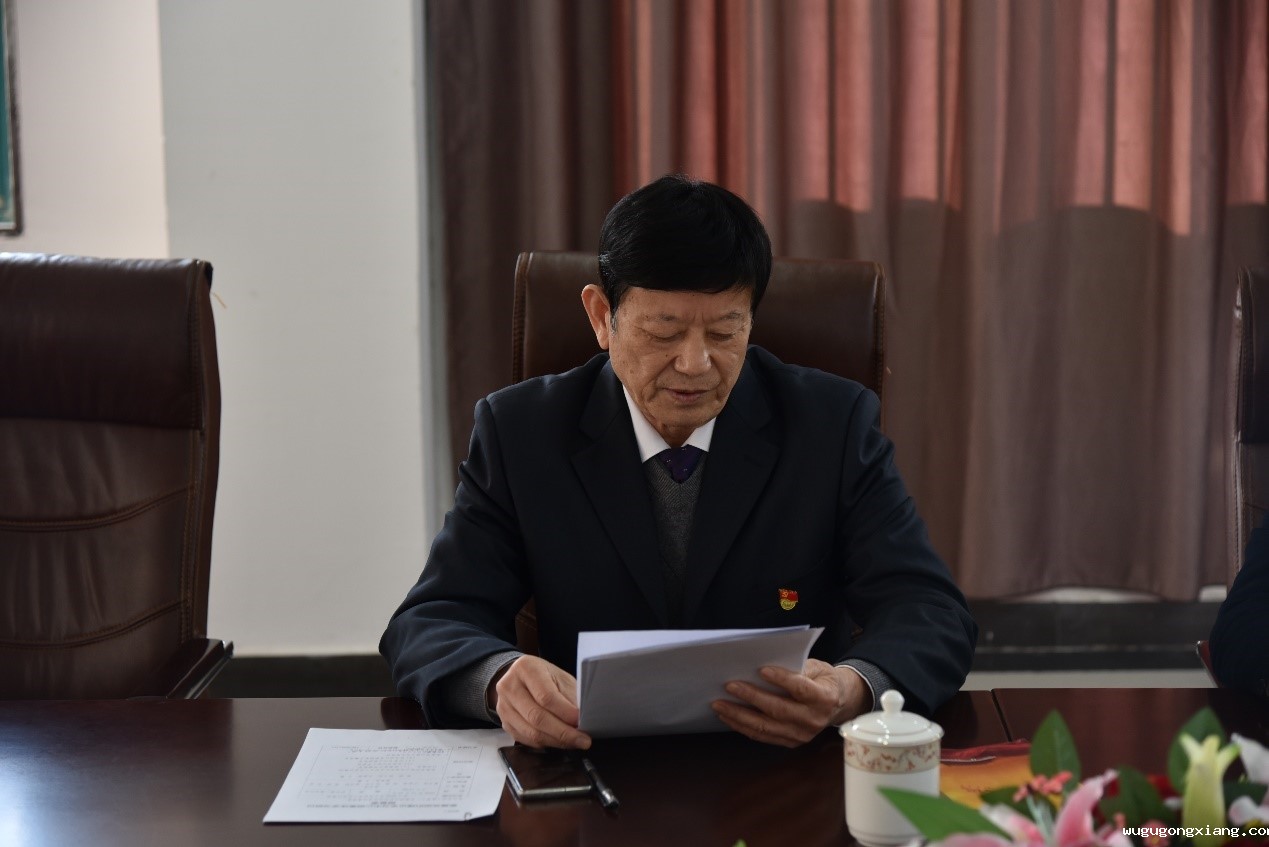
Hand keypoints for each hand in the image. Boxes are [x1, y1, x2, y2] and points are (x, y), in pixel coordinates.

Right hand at [491, 655, 591, 749]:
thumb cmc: (545, 676)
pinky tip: (558, 741)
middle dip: (562, 732)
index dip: (565, 712)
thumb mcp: (560, 677)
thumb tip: (583, 720)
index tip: (580, 722)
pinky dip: (545, 743)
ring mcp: (503, 706)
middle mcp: (509, 686)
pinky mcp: (504, 722)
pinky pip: (526, 739)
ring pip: (531, 732)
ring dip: (556, 741)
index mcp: (526, 668)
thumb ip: (569, 697)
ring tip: (573, 742)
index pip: (546, 696)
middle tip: (582, 740)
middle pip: (536, 717)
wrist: (520, 677)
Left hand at [710, 659, 870, 746]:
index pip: (800, 689)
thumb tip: (764, 665)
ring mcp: (802, 735)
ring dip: (739, 716)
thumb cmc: (823, 680)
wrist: (838, 704)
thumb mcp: (818, 667)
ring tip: (719, 705)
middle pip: (778, 709)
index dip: (781, 679)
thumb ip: (796, 667)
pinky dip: (743, 726)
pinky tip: (728, 717)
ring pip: (766, 727)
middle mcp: (814, 720)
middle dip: (751, 697)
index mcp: (824, 698)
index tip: (761, 669)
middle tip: (729, 686)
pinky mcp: (791, 742)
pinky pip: (763, 736)